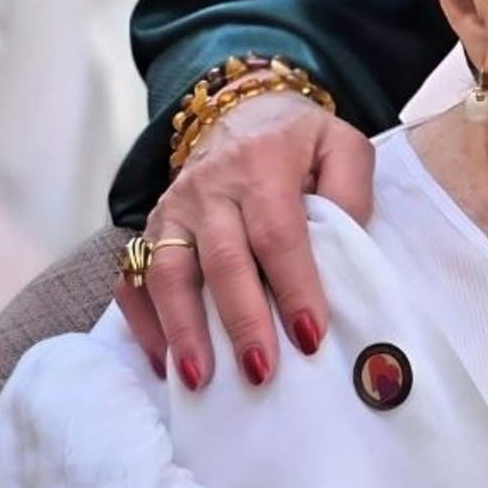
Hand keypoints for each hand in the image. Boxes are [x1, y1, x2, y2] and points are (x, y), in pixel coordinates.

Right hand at [113, 90, 374, 391]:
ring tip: (200, 379)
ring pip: (169, 272)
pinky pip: (136, 276)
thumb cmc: (299, 140)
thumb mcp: (341, 145)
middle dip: (241, 319)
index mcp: (263, 162)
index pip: (278, 232)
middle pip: (223, 259)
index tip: (311, 335)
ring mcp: (174, 207)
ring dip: (184, 329)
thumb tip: (348, 248)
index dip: (294, 286)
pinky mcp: (152, 226)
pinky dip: (144, 322)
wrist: (241, 108)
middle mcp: (211, 186)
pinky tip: (162, 362)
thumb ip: (351, 190)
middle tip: (261, 371)